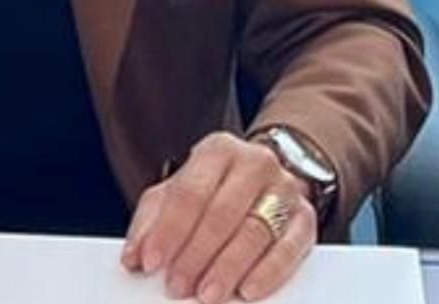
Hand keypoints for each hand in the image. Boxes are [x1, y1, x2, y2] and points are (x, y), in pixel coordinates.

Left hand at [120, 131, 316, 303]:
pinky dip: (268, 273)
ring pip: (254, 232)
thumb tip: (133, 256)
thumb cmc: (217, 189)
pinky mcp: (306, 219)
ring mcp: (284, 189)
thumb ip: (153, 220)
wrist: (270, 176)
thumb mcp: (179, 191)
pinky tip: (248, 291)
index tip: (151, 263)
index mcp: (217, 150)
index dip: (168, 231)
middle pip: (220, 214)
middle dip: (195, 255)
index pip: (188, 193)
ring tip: (206, 295)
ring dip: (227, 269)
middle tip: (177, 287)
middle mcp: (253, 163)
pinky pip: (288, 249)